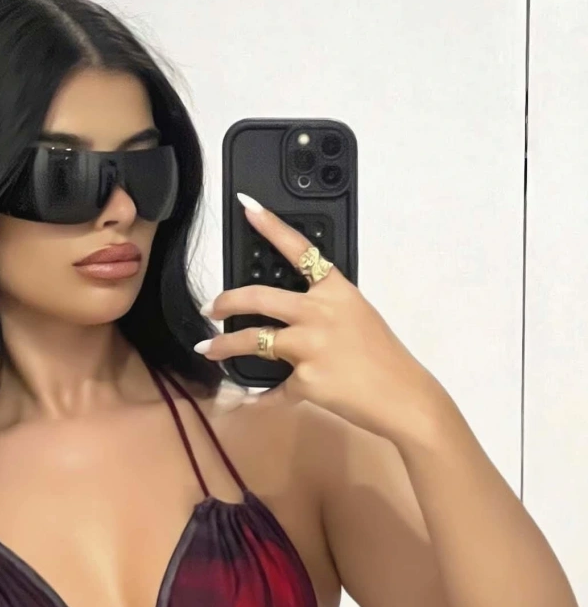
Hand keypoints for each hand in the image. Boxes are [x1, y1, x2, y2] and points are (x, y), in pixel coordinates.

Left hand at [194, 195, 449, 441]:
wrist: (401, 395)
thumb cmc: (382, 357)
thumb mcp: (357, 317)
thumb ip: (324, 310)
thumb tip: (293, 318)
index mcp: (336, 290)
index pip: (300, 250)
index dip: (271, 226)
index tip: (247, 206)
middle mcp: (319, 312)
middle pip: (259, 298)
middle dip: (227, 302)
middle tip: (210, 308)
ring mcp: (310, 346)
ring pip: (253, 341)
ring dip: (223, 347)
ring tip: (207, 351)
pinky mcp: (304, 380)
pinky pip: (272, 389)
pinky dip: (258, 397)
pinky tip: (245, 400)